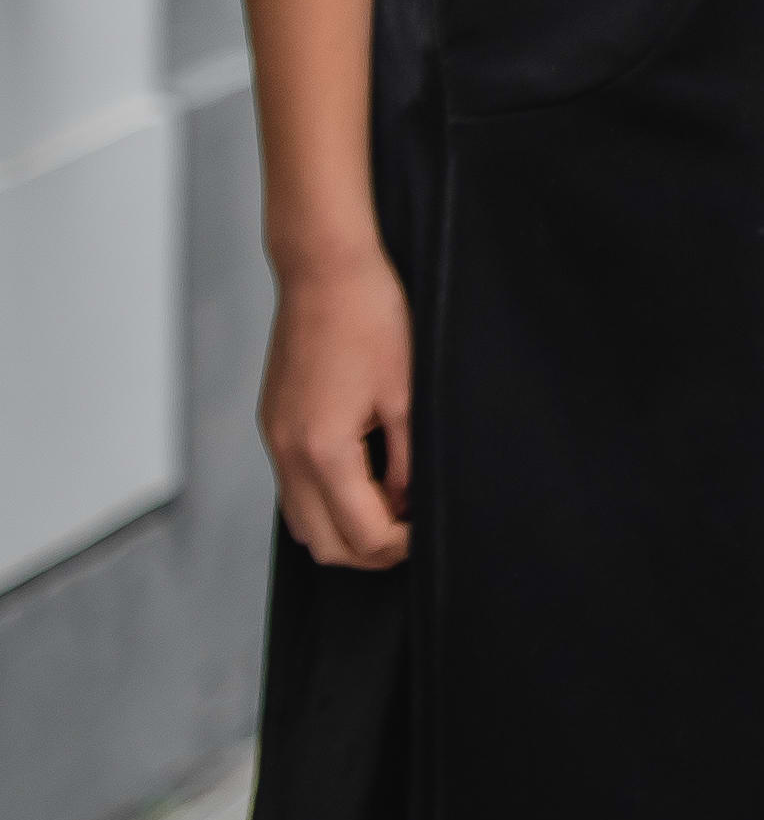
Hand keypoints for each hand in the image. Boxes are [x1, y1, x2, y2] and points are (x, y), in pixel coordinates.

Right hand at [259, 244, 418, 567]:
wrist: (324, 271)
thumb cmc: (372, 319)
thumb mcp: (408, 395)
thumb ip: (409, 461)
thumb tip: (410, 504)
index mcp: (322, 451)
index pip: (360, 535)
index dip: (402, 544)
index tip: (432, 531)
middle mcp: (287, 454)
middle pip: (323, 543)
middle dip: (371, 548)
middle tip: (416, 527)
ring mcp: (275, 440)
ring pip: (303, 520)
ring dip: (347, 526)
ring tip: (396, 500)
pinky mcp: (275, 425)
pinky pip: (294, 487)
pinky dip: (329, 497)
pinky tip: (369, 473)